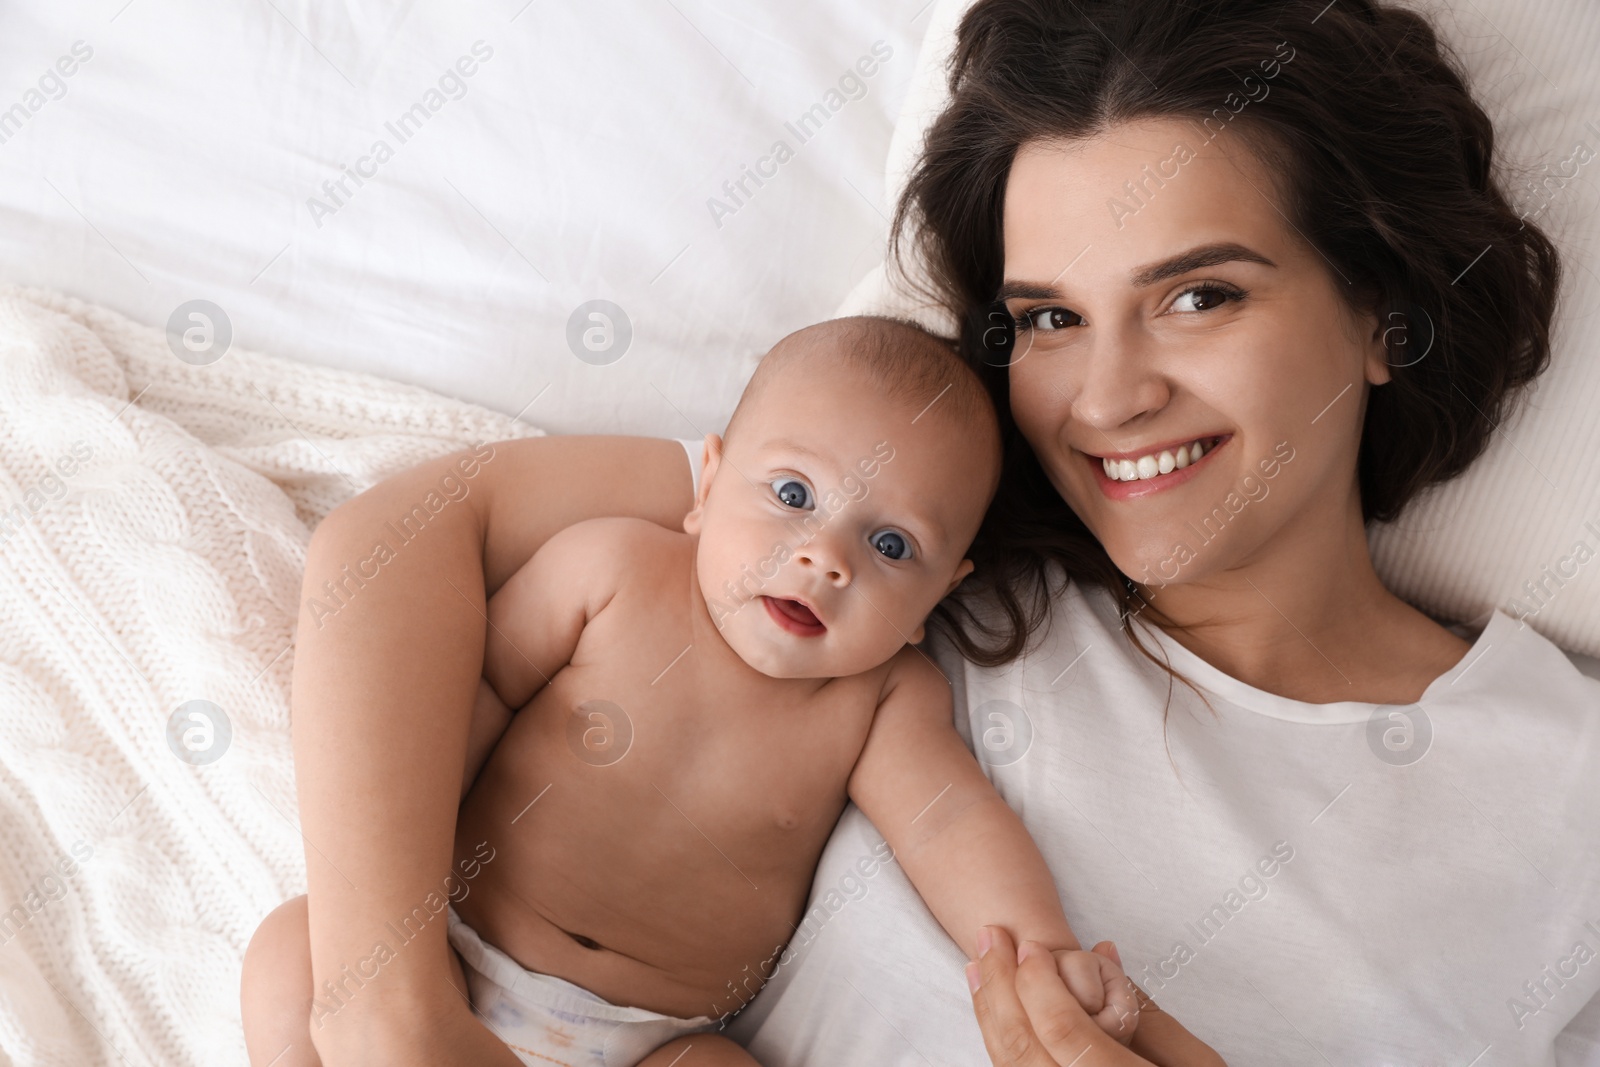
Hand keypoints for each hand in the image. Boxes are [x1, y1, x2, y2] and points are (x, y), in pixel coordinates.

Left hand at [966, 926, 1226, 1066]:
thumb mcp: (1198, 1065)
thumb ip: (1152, 1016)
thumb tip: (1102, 954)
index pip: (1063, 1031)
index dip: (1040, 984)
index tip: (1030, 946)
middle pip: (1021, 1048)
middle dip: (1000, 986)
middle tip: (989, 938)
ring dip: (988, 1013)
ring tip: (978, 967)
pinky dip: (997, 1042)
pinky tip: (991, 1013)